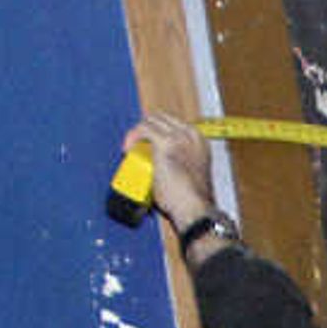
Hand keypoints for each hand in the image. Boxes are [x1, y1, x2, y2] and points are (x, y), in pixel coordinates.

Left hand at [132, 111, 216, 228]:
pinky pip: (144, 129)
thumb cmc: (192, 201)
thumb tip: (155, 164)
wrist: (196, 209)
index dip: (155, 132)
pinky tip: (127, 149)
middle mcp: (191, 135)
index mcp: (199, 141)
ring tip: (130, 149)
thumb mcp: (187, 174)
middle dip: (146, 130)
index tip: (144, 145)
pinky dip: (132, 136)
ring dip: (137, 133)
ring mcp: (180, 137)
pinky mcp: (166, 143)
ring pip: (151, 121)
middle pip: (161, 118)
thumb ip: (175, 163)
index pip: (172, 124)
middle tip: (135, 147)